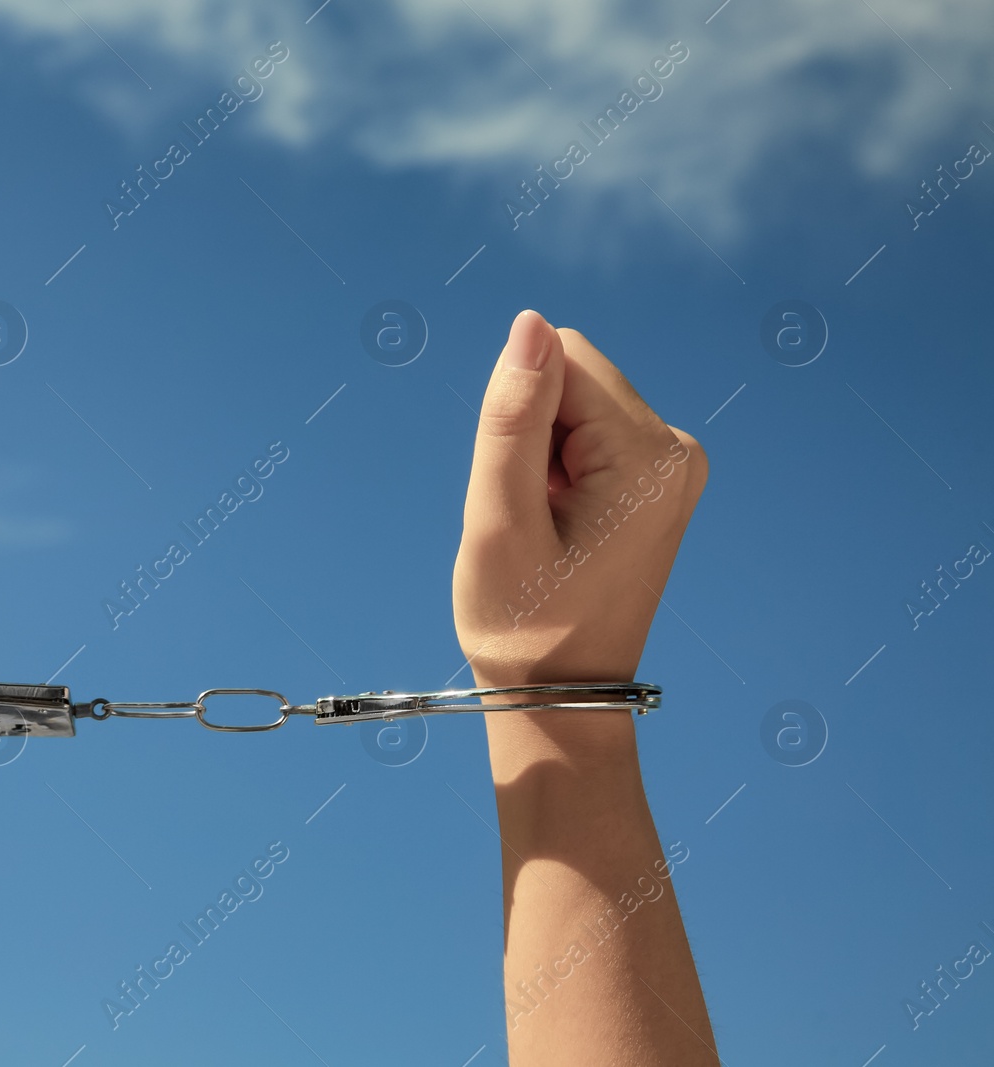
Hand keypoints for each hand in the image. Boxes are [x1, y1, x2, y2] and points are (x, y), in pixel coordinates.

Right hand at [452, 310, 707, 696]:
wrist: (561, 694)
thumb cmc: (524, 621)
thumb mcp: (500, 518)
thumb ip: (512, 415)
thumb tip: (530, 321)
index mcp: (649, 456)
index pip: (561, 360)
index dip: (518, 417)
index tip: (524, 494)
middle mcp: (678, 450)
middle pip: (573, 380)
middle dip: (532, 437)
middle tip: (532, 517)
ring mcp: (674, 465)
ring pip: (575, 408)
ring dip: (542, 458)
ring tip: (546, 528)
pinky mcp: (658, 478)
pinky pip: (588, 437)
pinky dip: (557, 473)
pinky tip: (560, 528)